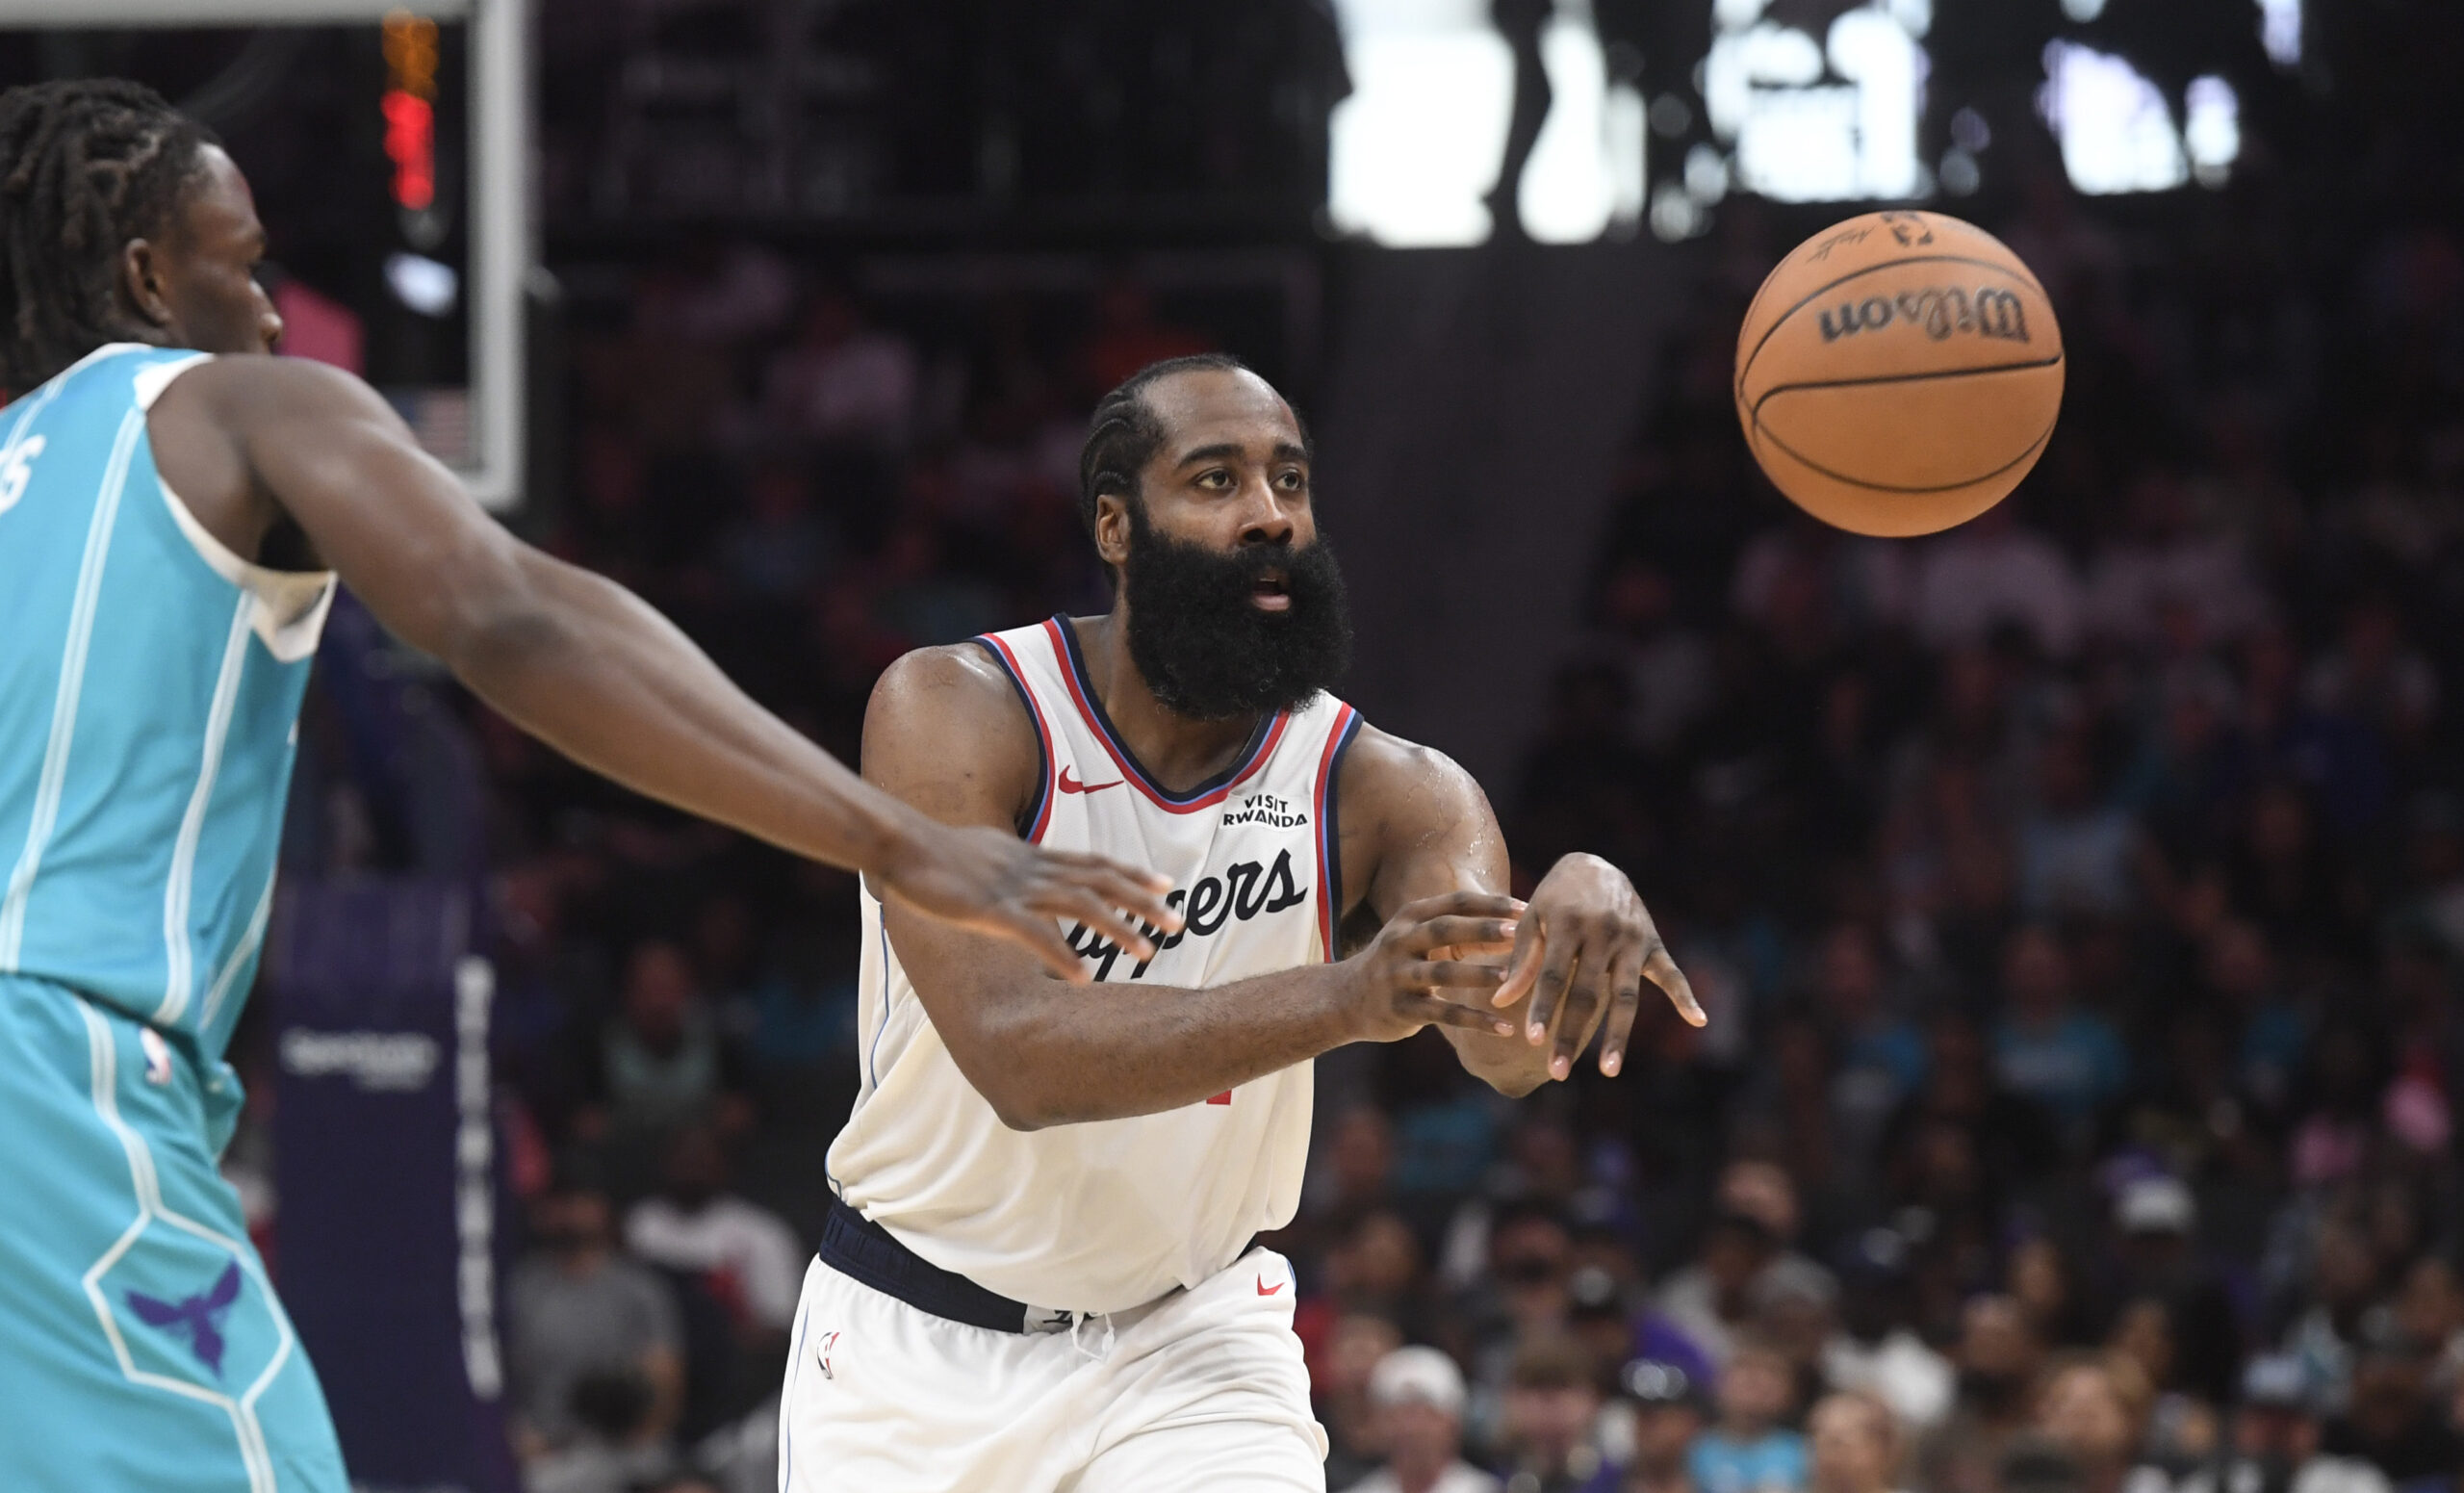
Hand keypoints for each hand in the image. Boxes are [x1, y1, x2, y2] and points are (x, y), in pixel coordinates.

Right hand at [876, 820, 1181, 981]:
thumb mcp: (985, 854)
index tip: (1166, 884)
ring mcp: (1013, 888)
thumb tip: (1022, 873)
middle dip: (1142, 901)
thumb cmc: (934, 852)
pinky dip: (1064, 955)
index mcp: (1031, 857)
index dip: (1131, 873)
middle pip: (1100, 881)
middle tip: (1179, 921)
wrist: (899, 844)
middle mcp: (1032, 869)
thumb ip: (1011, 866)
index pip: (1093, 863)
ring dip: (1118, 928)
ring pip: (1080, 904)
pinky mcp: (990, 910)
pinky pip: (1035, 934)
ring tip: (1147, 952)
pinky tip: (1085, 977)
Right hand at [1344, 891, 1526, 1042]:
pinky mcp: (1401, 1009)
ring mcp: (1398, 975)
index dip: (1490, 904)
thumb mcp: (1413, 936)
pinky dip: (1477, 1021)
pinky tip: (1504, 1027)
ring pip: (1443, 973)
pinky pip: (1444, 1014)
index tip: (1525, 908)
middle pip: (1446, 930)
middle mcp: (1400, 941)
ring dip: (1479, 975)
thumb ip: (1452, 928)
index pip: (1454, 903)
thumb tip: (1511, 920)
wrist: (1344, 999)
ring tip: (1511, 979)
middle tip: (1519, 932)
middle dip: (1483, 929)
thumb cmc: (1396, 964)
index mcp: (1409, 918)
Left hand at [1492, 853, 1703, 1078]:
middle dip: (1571, 1034)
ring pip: (1625, 996)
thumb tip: (1499, 1001)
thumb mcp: (1532, 918)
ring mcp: (1631, 939)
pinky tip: (1698, 1020)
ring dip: (1617, 1035)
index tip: (1533, 1041)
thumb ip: (1522, 960)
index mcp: (1568, 924)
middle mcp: (1603, 933)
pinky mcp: (1652, 943)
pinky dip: (1686, 995)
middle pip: (1587, 994)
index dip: (1543, 1008)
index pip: (1554, 975)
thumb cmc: (1554, 898)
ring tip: (1608, 1071)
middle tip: (1557, 1073)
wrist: (1594, 864)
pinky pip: (1671, 973)